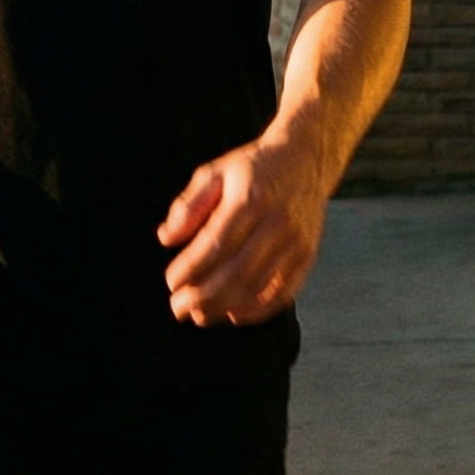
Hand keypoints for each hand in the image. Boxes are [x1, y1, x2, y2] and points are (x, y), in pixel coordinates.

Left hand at [158, 134, 328, 326]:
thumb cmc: (253, 168)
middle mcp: (277, 222)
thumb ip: (189, 206)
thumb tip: (166, 239)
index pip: (216, 244)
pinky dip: (257, 310)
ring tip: (200, 315)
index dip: (191, 268)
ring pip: (259, 287)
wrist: (306, 159)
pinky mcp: (308, 256)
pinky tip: (233, 314)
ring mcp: (296, 242)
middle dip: (204, 296)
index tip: (171, 282)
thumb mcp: (215, 173)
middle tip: (179, 308)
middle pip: (238, 272)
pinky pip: (283, 293)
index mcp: (250, 198)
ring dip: (226, 307)